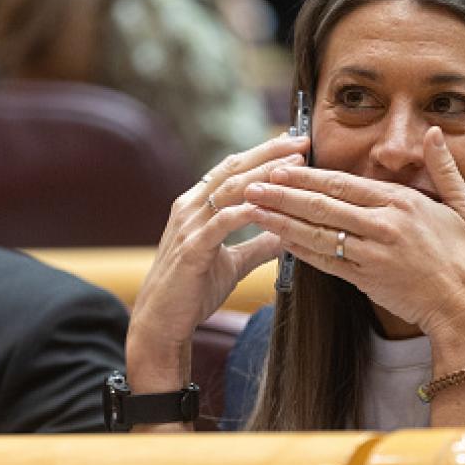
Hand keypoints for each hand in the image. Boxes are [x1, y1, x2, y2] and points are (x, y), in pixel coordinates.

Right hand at [127, 134, 310, 392]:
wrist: (162, 323)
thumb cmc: (193, 291)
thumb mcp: (233, 263)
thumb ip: (257, 245)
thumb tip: (286, 233)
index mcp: (196, 206)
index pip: (232, 169)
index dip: (263, 154)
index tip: (295, 144)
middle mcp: (189, 208)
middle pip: (232, 170)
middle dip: (269, 154)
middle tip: (302, 141)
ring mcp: (188, 227)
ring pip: (229, 191)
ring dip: (264, 176)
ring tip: (294, 166)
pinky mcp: (191, 249)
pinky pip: (222, 223)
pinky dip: (246, 212)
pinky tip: (270, 206)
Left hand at [244, 127, 464, 355]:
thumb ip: (443, 167)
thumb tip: (432, 131)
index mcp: (402, 203)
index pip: (343, 184)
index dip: (307, 176)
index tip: (279, 166)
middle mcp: (382, 227)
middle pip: (321, 207)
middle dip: (281, 195)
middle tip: (250, 185)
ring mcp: (371, 255)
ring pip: (316, 234)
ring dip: (280, 221)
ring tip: (252, 210)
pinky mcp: (365, 280)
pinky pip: (325, 262)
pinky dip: (299, 250)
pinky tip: (277, 240)